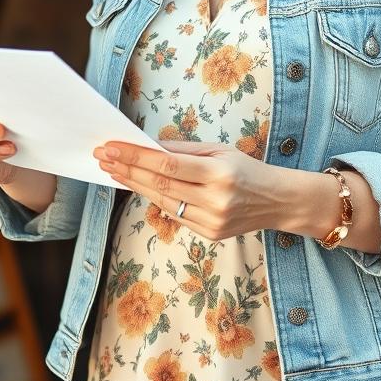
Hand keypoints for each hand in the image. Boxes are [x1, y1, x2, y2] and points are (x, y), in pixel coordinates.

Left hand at [91, 139, 288, 240]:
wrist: (277, 202)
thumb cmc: (247, 169)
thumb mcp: (220, 150)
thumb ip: (184, 150)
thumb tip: (149, 145)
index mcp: (219, 173)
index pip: (167, 164)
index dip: (135, 157)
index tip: (111, 147)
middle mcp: (214, 199)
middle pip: (160, 184)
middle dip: (127, 169)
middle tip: (102, 156)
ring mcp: (211, 221)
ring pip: (162, 202)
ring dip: (134, 185)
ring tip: (113, 170)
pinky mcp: (209, 235)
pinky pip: (174, 215)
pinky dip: (155, 199)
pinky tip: (138, 186)